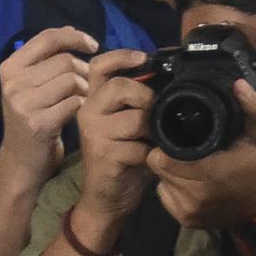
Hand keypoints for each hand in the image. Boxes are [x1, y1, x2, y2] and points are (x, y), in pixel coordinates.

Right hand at [0, 26, 97, 173]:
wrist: (22, 158)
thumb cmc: (33, 115)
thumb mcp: (32, 83)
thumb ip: (49, 55)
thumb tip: (71, 29)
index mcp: (10, 67)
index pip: (48, 38)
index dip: (75, 37)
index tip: (93, 46)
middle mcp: (13, 83)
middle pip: (65, 61)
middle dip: (83, 70)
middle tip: (85, 85)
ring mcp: (23, 104)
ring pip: (72, 80)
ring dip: (85, 89)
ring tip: (81, 99)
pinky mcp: (38, 124)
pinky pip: (74, 103)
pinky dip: (82, 106)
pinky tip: (78, 113)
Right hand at [70, 48, 156, 230]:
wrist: (106, 198)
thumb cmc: (121, 158)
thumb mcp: (127, 123)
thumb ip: (137, 101)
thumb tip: (167, 79)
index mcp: (93, 99)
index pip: (100, 66)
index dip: (122, 56)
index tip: (145, 58)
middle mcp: (88, 112)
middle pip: (121, 86)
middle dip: (147, 98)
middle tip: (156, 116)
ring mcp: (94, 134)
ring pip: (136, 118)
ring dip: (153, 131)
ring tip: (152, 141)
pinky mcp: (104, 155)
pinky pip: (140, 146)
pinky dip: (151, 154)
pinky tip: (148, 160)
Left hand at [147, 82, 255, 232]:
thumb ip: (253, 109)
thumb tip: (239, 84)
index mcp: (210, 173)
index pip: (162, 157)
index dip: (165, 143)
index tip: (175, 134)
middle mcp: (195, 196)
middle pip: (159, 169)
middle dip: (167, 155)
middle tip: (183, 146)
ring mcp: (190, 212)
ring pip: (161, 183)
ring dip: (170, 172)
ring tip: (188, 161)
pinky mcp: (188, 222)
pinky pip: (166, 198)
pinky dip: (173, 188)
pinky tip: (190, 180)